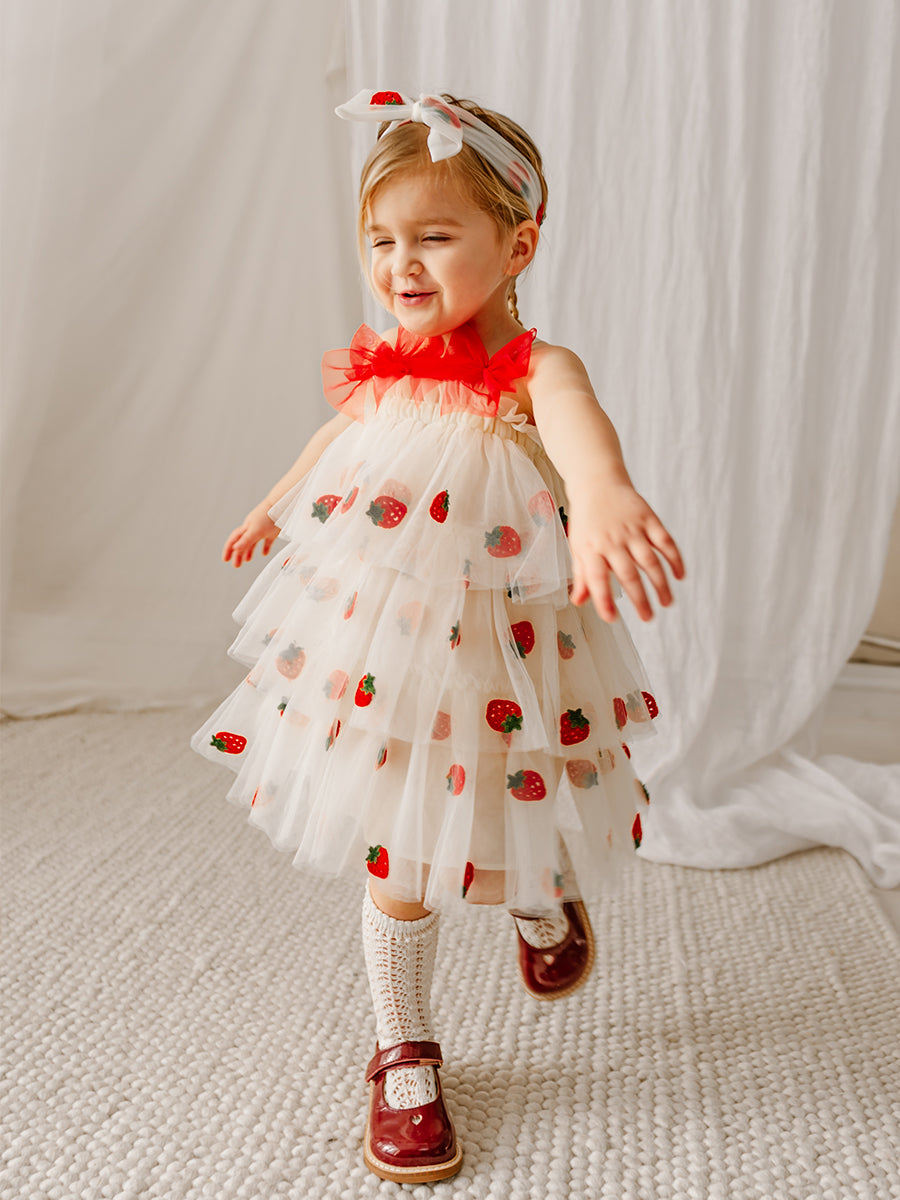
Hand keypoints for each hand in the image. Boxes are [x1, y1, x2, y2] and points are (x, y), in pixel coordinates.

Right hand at [222, 502, 280, 567]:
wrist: (283, 504)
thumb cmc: (268, 516)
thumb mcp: (256, 530)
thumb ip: (246, 540)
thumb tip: (235, 548)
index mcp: (246, 527)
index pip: (234, 540)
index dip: (228, 550)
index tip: (225, 560)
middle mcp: (252, 528)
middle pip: (242, 543)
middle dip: (238, 554)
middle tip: (236, 566)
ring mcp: (262, 529)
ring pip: (252, 542)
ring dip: (248, 551)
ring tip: (247, 560)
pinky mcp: (272, 530)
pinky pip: (267, 540)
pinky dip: (264, 547)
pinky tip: (264, 554)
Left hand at [567, 483, 684, 621]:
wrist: (597, 483)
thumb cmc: (586, 520)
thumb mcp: (577, 546)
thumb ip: (581, 575)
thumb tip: (579, 601)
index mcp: (591, 548)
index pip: (597, 578)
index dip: (603, 600)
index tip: (612, 619)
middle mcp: (612, 540)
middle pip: (628, 574)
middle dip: (639, 599)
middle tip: (648, 618)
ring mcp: (632, 529)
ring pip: (650, 561)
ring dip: (661, 584)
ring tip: (667, 603)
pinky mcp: (648, 519)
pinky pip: (665, 541)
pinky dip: (674, 558)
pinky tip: (680, 575)